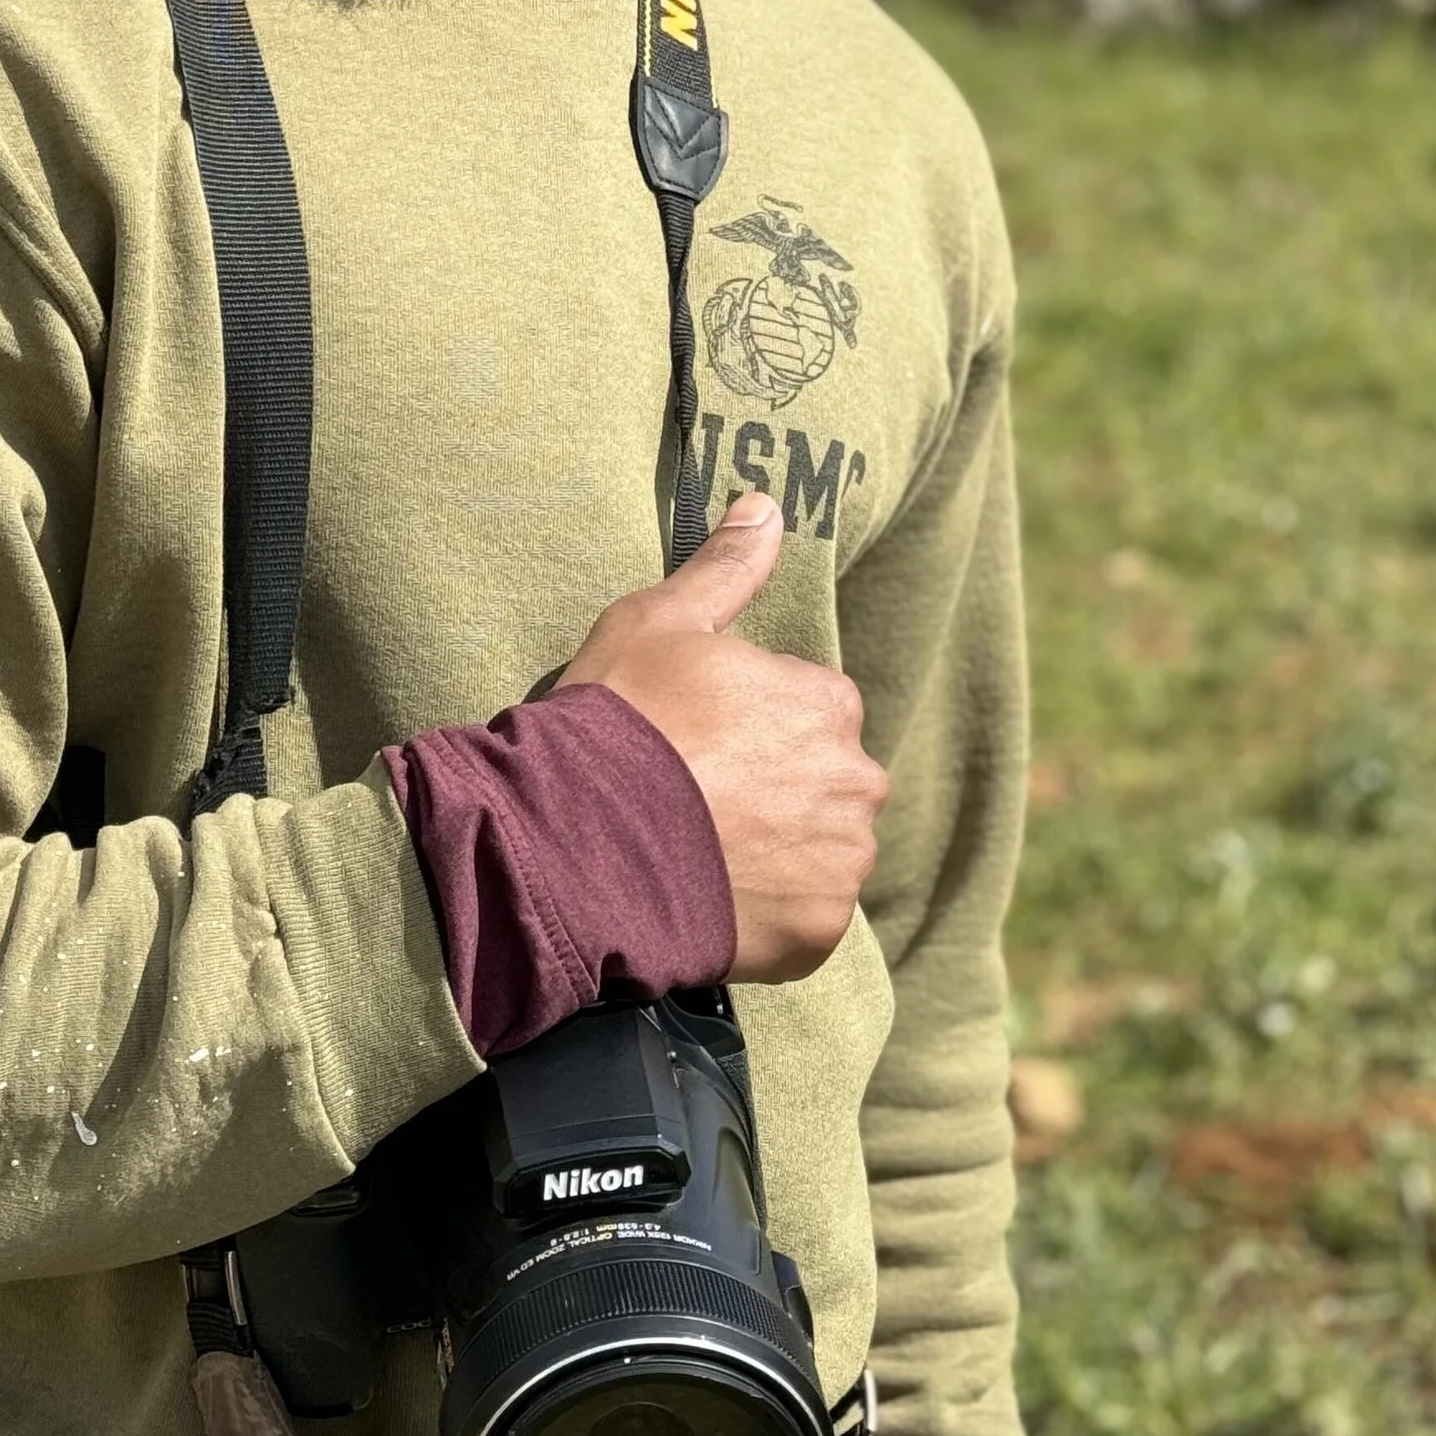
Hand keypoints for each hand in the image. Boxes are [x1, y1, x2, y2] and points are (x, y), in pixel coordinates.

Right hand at [558, 493, 886, 983]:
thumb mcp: (657, 622)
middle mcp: (855, 779)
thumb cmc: (619, 722)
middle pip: (827, 780)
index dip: (751, 723)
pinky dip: (771, 911)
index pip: (812, 708)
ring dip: (780, 850)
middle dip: (779, 787)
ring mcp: (841, 861)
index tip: (698, 739)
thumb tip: (766, 505)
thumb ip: (725, 568)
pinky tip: (712, 894)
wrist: (581, 843)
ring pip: (823, 848)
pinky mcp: (819, 931)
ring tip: (701, 850)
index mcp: (827, 701)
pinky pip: (807, 917)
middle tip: (698, 798)